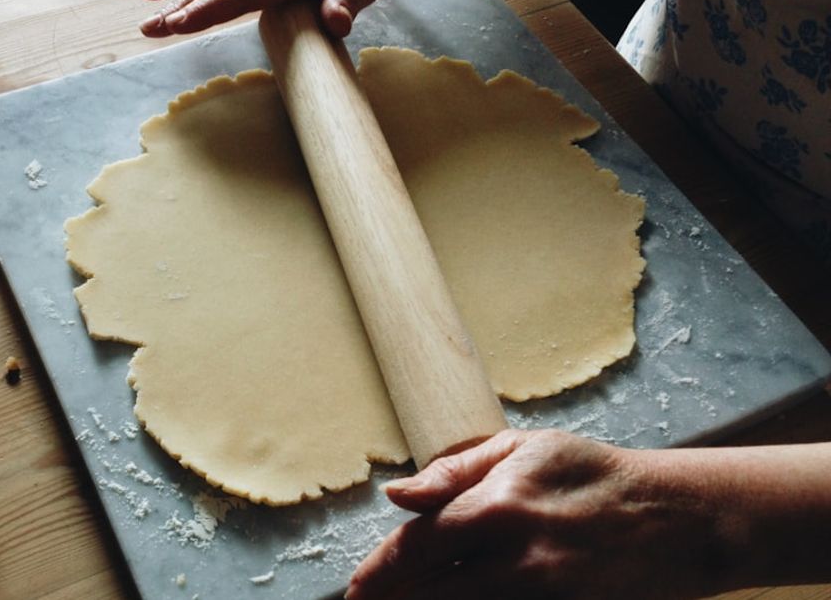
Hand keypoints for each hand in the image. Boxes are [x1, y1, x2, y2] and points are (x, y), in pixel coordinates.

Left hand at [346, 429, 734, 599]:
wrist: (677, 519)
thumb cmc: (592, 475)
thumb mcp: (523, 449)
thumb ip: (454, 472)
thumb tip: (397, 494)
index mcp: (498, 507)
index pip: (417, 546)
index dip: (378, 571)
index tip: (357, 587)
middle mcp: (516, 559)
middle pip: (430, 592)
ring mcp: (543, 595)